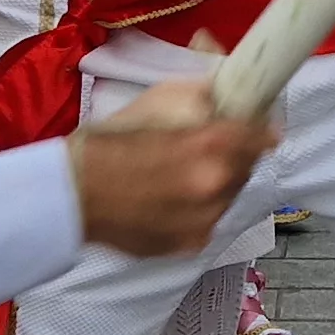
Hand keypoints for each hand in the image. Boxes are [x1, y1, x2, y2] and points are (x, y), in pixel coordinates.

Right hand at [65, 78, 276, 256]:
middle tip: (208, 147)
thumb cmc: (109, 142)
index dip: (259, 128)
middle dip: (234, 154)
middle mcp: (214, 186)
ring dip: (217, 183)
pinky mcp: (192, 244)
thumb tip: (231, 89)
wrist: (71, 195)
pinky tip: (169, 199)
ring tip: (180, 174)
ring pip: (229, 195)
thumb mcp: (156, 100)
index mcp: (209, 145)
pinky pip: (208, 220)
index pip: (262, 135)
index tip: (257, 126)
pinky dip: (198, 209)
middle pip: (246, 165)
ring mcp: (205, 220)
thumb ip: (203, 93)